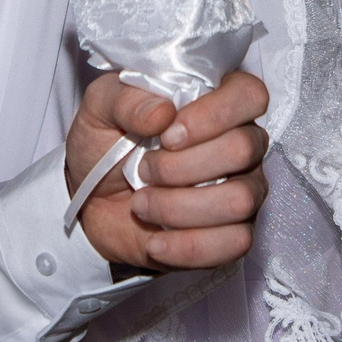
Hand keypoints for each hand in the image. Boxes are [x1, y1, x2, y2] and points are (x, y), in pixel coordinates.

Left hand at [65, 68, 270, 271]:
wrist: (91, 204)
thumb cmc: (105, 146)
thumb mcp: (100, 108)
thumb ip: (126, 99)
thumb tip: (162, 111)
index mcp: (217, 101)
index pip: (249, 94)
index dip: (215, 114)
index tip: (168, 135)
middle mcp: (241, 143)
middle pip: (243, 149)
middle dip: (182, 166)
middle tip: (144, 170)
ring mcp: (243, 190)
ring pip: (240, 200)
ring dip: (179, 207)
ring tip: (141, 205)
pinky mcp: (234, 234)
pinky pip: (234, 243)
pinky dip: (188, 246)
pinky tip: (155, 242)